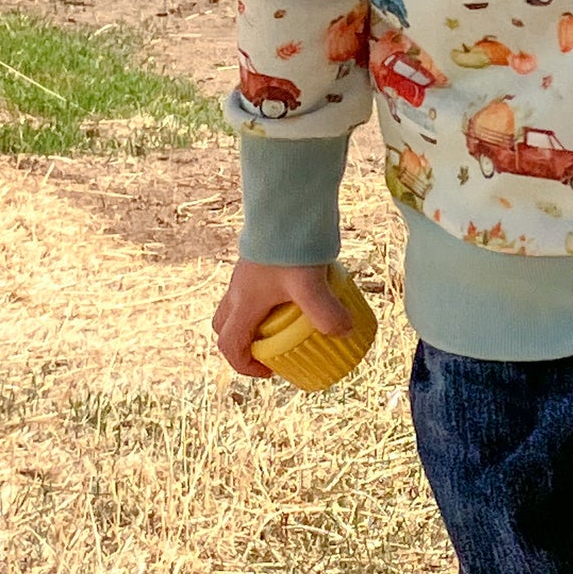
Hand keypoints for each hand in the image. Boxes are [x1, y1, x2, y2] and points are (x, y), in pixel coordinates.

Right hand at [212, 260, 353, 379]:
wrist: (284, 203)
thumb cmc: (289, 246)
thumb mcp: (310, 285)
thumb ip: (326, 313)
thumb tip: (344, 333)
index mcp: (243, 303)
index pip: (229, 345)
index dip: (245, 366)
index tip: (270, 370)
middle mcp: (239, 289)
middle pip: (228, 325)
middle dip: (248, 342)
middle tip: (277, 347)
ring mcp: (247, 272)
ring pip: (241, 304)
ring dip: (260, 318)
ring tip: (294, 319)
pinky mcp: (260, 258)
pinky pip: (257, 286)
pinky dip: (272, 296)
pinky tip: (304, 289)